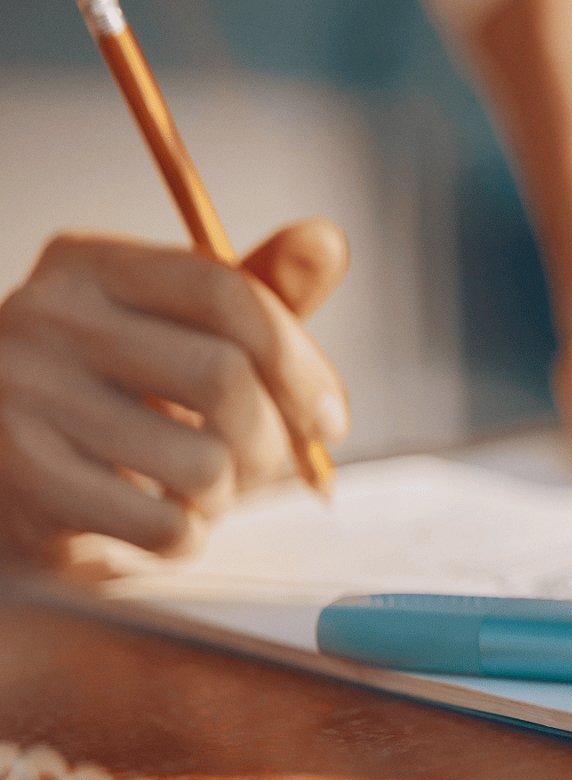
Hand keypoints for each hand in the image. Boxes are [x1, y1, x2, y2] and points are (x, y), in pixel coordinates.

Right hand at [0, 217, 348, 569]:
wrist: (15, 478)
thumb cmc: (123, 398)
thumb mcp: (185, 333)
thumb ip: (259, 292)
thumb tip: (329, 240)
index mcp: (92, 263)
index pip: (223, 291)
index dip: (299, 362)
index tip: (330, 420)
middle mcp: (47, 316)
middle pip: (223, 378)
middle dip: (274, 441)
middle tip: (269, 466)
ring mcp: (24, 394)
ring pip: (203, 463)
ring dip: (227, 495)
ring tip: (201, 491)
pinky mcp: (25, 477)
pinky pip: (165, 525)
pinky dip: (187, 537)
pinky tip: (163, 520)